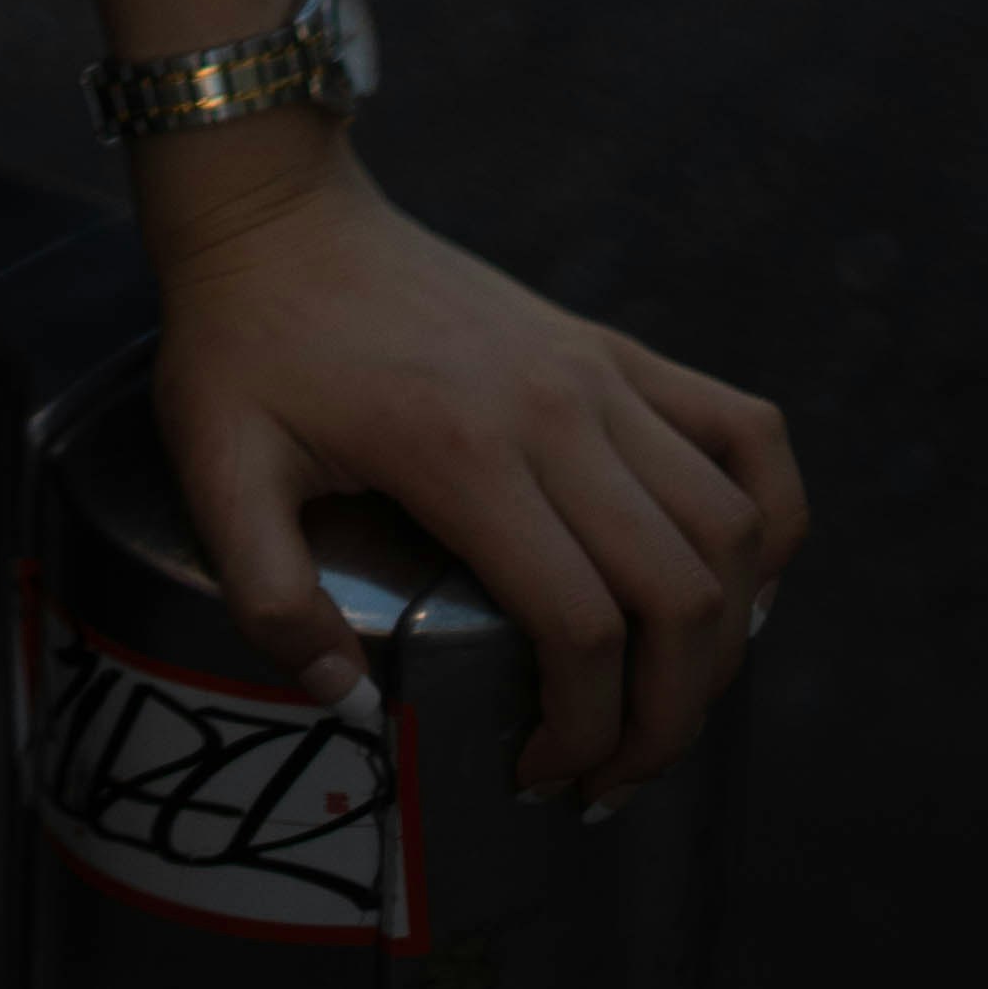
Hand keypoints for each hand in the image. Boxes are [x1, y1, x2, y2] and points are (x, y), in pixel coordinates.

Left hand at [138, 128, 803, 813]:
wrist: (274, 211)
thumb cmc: (240, 342)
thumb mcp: (214, 467)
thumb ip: (267, 593)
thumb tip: (347, 702)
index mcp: (464, 452)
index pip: (581, 628)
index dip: (582, 731)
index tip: (539, 776)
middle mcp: (557, 412)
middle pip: (678, 595)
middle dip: (667, 716)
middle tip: (614, 777)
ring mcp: (597, 373)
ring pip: (728, 528)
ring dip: (725, 638)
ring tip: (668, 705)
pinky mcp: (610, 347)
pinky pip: (744, 430)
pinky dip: (772, 514)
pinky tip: (742, 582)